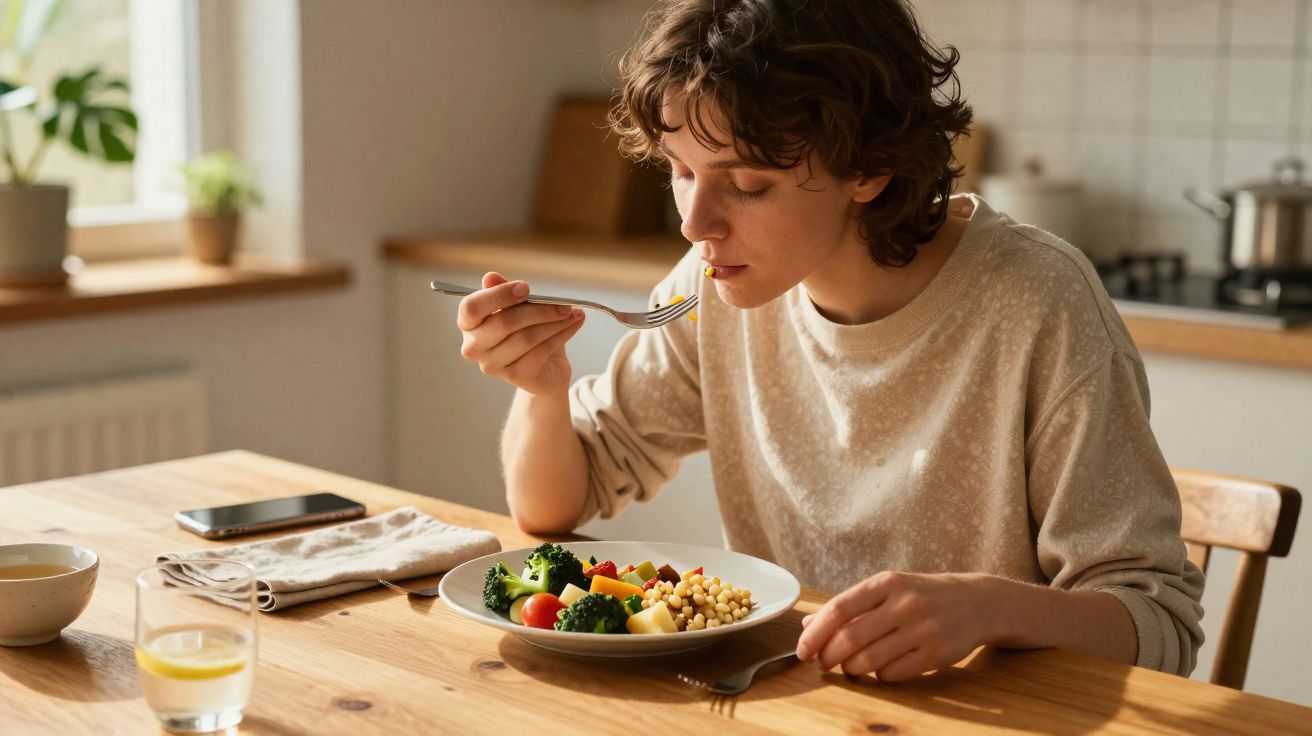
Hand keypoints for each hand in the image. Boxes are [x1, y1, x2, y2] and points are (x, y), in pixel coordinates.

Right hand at [456, 272, 585, 395]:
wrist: (546, 367)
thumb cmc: (527, 330)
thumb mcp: (518, 307)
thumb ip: (503, 292)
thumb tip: (490, 277)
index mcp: (468, 324)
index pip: (472, 308)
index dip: (498, 296)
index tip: (526, 288)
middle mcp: (474, 347)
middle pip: (504, 322)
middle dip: (538, 309)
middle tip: (563, 303)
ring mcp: (492, 365)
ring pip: (526, 337)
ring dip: (554, 322)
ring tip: (572, 312)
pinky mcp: (515, 377)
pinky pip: (541, 351)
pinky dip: (562, 334)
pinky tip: (574, 324)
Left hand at [795, 571, 999, 681]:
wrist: (978, 602)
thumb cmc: (923, 595)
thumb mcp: (888, 589)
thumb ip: (849, 606)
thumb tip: (808, 624)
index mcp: (886, 582)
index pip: (839, 608)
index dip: (815, 633)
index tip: (802, 650)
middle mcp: (904, 603)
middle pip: (850, 639)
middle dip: (829, 657)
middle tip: (824, 664)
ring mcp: (923, 629)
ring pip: (869, 660)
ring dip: (852, 669)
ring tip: (851, 666)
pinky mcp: (937, 653)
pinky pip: (893, 673)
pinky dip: (879, 675)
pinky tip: (882, 667)